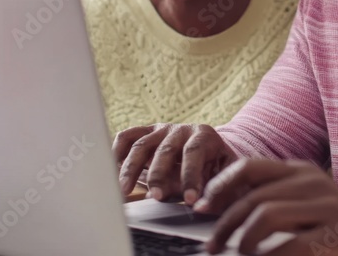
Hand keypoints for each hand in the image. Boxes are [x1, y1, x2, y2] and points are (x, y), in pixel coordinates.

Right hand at [112, 123, 237, 204]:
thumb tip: (202, 207)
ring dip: (130, 169)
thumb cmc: (217, 166)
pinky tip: (112, 171)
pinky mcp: (145, 133)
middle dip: (159, 176)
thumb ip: (217, 190)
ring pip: (141, 145)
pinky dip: (117, 152)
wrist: (209, 150)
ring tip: (124, 191)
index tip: (190, 200)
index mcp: (204, 136)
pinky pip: (126, 137)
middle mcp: (180, 129)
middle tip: (157, 197)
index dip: (190, 176)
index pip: (194, 153)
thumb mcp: (225, 175)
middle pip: (165, 149)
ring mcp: (160, 130)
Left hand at [192, 159, 337, 255]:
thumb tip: (226, 211)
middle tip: (211, 245)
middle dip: (225, 221)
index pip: (249, 166)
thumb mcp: (305, 205)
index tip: (202, 207)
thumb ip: (273, 201)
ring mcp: (326, 204)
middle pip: (253, 194)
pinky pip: (292, 242)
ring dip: (244, 238)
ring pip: (267, 213)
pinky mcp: (337, 230)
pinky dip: (271, 254)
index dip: (221, 185)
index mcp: (300, 170)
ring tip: (239, 254)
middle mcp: (311, 180)